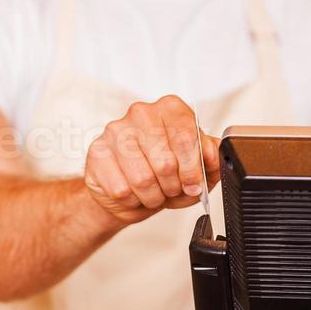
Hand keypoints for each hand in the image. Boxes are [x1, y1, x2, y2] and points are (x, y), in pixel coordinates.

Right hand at [83, 95, 220, 225]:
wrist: (126, 191)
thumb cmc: (160, 174)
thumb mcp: (193, 167)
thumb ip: (210, 159)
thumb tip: (213, 156)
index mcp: (170, 109)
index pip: (187, 138)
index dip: (193, 170)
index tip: (194, 185)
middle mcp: (141, 113)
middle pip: (165, 162)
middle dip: (172, 187)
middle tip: (171, 190)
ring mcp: (115, 131)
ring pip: (142, 179)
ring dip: (152, 196)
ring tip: (152, 193)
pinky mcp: (97, 153)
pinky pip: (122, 190)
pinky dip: (132, 200)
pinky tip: (133, 193)